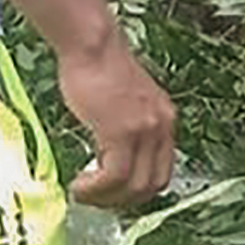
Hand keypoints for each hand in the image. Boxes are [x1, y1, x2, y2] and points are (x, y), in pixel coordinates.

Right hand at [60, 27, 175, 207]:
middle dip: (122, 201)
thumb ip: (126, 128)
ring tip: (83, 193)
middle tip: (96, 199)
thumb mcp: (125, 101)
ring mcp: (144, 129)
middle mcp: (161, 125)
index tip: (113, 194)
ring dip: (106, 198)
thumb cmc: (98, 65)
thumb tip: (108, 159)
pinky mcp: (122, 130)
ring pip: (134, 186)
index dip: (138, 190)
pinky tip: (79, 185)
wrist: (91, 43)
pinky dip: (95, 189)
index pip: (163, 171)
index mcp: (164, 118)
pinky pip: (114, 176)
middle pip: (153, 185)